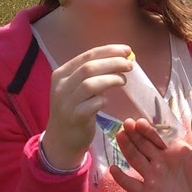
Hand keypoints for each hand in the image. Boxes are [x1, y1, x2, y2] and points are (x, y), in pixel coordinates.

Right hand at [42, 44, 132, 169]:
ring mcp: (66, 103)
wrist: (61, 141)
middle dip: (113, 62)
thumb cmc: (75, 109)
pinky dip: (103, 100)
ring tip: (123, 80)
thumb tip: (120, 59)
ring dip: (111, 79)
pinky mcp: (74, 118)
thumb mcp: (76, 88)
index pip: (87, 56)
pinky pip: (93, 104)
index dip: (109, 51)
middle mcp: (61, 86)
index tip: (127, 50)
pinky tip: (108, 101)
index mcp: (61, 74)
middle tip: (130, 64)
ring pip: (90, 83)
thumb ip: (92, 74)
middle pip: (89, 67)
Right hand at [110, 115, 191, 191]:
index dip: (149, 129)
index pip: (159, 136)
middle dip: (135, 134)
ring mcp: (153, 177)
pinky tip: (113, 169)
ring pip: (135, 159)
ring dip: (127, 147)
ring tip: (120, 135)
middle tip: (127, 123)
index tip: (140, 121)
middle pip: (144, 144)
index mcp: (175, 151)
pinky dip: (122, 178)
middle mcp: (161, 161)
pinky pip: (132, 185)